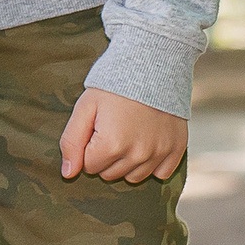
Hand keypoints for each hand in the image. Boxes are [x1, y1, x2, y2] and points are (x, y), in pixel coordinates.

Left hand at [59, 88, 186, 182]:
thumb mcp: (84, 108)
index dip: (88, 147)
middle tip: (110, 128)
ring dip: (126, 162)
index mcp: (112, 145)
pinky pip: (160, 174)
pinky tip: (146, 142)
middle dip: (105, 156)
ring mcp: (159, 154)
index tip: (95, 128)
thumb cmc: (112, 87)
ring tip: (127, 134)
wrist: (150, 67)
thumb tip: (68, 174)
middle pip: (111, 174)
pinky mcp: (176, 150)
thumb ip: (71, 142)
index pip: (90, 167)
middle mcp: (138, 155)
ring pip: (134, 177)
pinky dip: (151, 163)